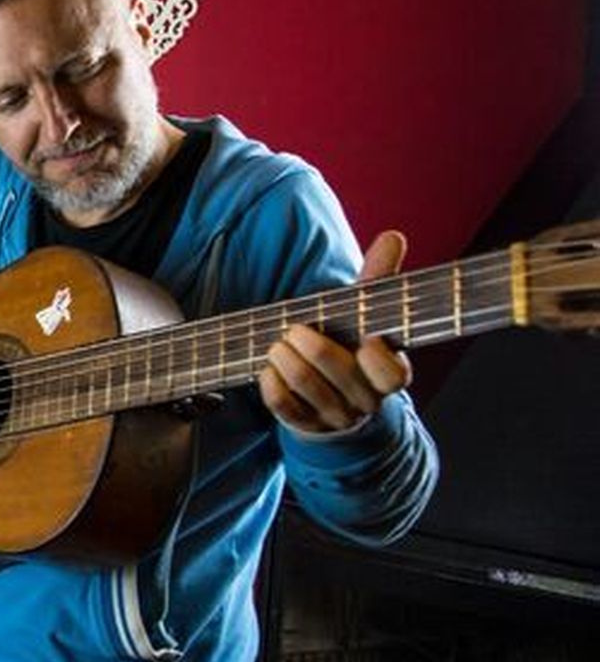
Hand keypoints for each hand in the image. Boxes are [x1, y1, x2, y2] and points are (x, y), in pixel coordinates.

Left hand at [259, 231, 414, 432]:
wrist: (337, 403)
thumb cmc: (352, 347)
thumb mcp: (365, 315)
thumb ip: (378, 279)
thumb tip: (393, 237)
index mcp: (388, 374)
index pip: (394, 376)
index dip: (379, 359)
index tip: (365, 338)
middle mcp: (365, 399)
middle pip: (341, 375)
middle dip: (313, 347)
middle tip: (295, 329)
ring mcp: (334, 415)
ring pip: (309, 388)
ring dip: (287, 360)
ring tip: (278, 343)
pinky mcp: (304, 424)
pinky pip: (283, 405)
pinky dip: (270, 382)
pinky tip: (268, 367)